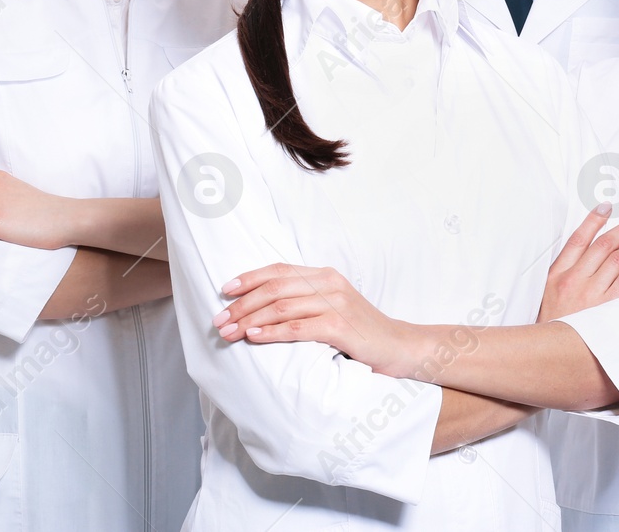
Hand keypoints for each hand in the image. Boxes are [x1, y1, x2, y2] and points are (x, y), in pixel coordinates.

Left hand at [214, 263, 421, 375]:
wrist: (400, 346)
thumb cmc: (360, 332)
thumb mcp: (332, 307)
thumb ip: (305, 301)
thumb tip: (262, 308)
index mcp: (324, 275)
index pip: (279, 270)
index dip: (249, 278)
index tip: (224, 290)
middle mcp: (329, 283)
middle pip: (275, 288)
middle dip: (241, 304)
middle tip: (218, 320)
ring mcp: (335, 303)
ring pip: (282, 307)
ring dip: (250, 320)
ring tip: (229, 332)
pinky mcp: (340, 325)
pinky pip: (298, 327)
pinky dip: (272, 332)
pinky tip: (254, 337)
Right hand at [539, 205, 618, 323]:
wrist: (549, 355)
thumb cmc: (550, 325)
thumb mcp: (547, 295)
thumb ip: (563, 275)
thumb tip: (583, 256)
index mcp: (557, 274)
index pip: (579, 239)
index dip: (594, 219)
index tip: (606, 206)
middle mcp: (573, 279)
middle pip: (603, 245)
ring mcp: (589, 294)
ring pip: (618, 260)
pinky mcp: (605, 308)